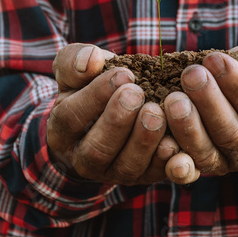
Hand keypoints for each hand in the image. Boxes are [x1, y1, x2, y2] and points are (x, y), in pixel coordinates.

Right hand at [46, 43, 179, 184]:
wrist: (115, 108)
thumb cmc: (92, 86)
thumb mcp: (76, 71)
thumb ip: (75, 61)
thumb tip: (91, 60)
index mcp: (62, 132)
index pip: (71, 118)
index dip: (95, 96)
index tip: (122, 74)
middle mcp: (85, 160)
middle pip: (96, 150)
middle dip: (117, 122)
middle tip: (136, 94)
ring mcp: (116, 172)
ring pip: (126, 167)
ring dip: (143, 141)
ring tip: (157, 113)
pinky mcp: (145, 177)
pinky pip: (155, 174)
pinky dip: (166, 161)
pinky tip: (175, 142)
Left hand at [162, 40, 237, 183]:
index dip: (237, 84)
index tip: (215, 59)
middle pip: (230, 133)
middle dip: (209, 102)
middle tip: (190, 75)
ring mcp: (225, 164)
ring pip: (206, 153)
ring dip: (188, 128)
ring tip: (173, 99)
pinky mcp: (199, 169)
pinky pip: (186, 169)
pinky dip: (173, 160)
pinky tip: (161, 142)